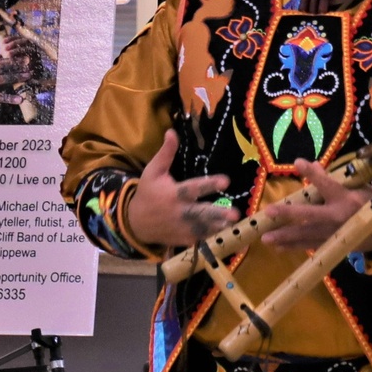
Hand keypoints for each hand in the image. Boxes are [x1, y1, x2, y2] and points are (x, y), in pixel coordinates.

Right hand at [0, 58, 23, 111]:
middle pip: (0, 69)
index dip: (11, 60)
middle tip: (28, 67)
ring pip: (0, 80)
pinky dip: (9, 98)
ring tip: (27, 78)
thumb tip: (2, 56)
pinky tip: (19, 99)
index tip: (24, 60)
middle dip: (15, 67)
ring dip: (15, 78)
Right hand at [126, 129, 239, 247]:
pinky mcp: (185, 240)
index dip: (210, 184)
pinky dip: (214, 238)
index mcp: (174, 194)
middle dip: (218, 214)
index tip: (226, 180)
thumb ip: (166, 153)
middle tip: (235, 214)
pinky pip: (201, 240)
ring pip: (205, 229)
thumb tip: (172, 132)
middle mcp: (180, 212)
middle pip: (202, 213)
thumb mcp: (152, 171)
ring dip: (220, 227)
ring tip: (236, 224)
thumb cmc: (147, 193)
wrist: (136, 223)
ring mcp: (183, 228)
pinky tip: (230, 235)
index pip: (194, 188)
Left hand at [260, 158, 371, 251]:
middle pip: (309, 215)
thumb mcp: (357, 187)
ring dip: (285, 237)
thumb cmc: (368, 204)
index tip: (297, 162)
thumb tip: (312, 165)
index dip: (313, 173)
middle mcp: (337, 216)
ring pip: (306, 235)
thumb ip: (333, 179)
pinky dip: (293, 247)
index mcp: (345, 198)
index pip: (327, 183)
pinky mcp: (332, 245)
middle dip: (288, 213)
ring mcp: (333, 233)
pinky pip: (309, 246)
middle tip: (269, 211)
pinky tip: (277, 247)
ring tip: (265, 238)